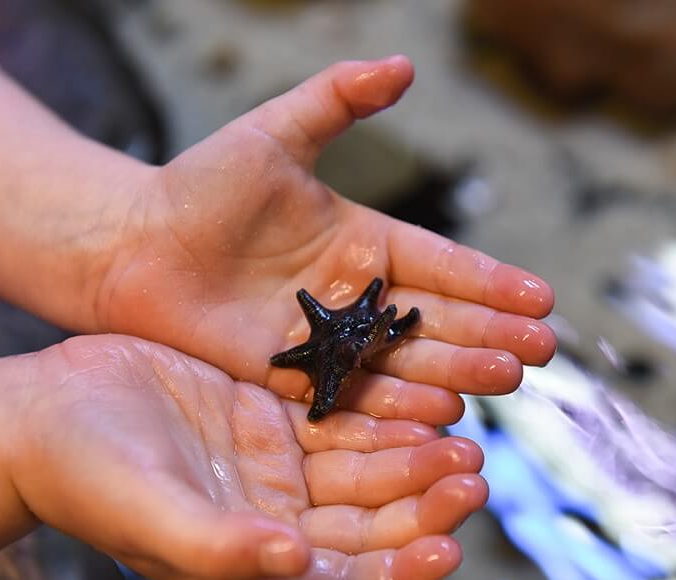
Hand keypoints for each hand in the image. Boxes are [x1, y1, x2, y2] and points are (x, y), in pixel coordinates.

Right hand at [10, 335, 487, 579]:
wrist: (46, 412)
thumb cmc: (84, 476)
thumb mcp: (151, 516)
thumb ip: (222, 545)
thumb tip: (295, 561)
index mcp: (254, 561)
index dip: (401, 569)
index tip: (451, 547)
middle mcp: (276, 519)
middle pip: (371, 520)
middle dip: (424, 501)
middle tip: (473, 472)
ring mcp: (277, 468)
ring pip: (366, 467)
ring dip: (414, 454)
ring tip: (462, 435)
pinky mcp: (271, 418)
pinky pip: (343, 419)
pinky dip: (382, 412)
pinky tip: (419, 399)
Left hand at [95, 56, 555, 424]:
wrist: (132, 247)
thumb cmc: (200, 186)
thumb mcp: (275, 134)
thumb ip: (339, 101)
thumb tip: (405, 65)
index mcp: (368, 244)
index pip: (445, 266)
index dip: (493, 283)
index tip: (543, 298)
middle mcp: (361, 300)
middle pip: (440, 322)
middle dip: (492, 336)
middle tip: (540, 353)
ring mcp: (333, 345)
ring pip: (408, 364)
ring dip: (458, 374)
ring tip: (505, 381)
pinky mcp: (299, 383)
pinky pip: (356, 399)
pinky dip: (396, 412)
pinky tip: (439, 418)